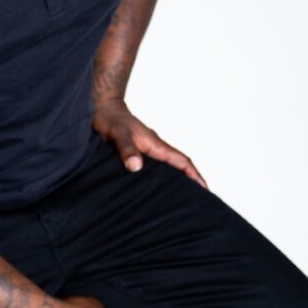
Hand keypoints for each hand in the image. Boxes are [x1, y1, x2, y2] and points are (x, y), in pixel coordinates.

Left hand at [92, 99, 207, 188]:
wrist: (102, 107)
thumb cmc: (110, 119)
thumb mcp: (117, 134)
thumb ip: (126, 148)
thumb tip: (136, 167)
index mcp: (155, 144)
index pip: (181, 160)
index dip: (194, 174)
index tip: (205, 189)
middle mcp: (154, 147)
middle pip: (179, 165)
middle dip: (191, 180)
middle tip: (199, 200)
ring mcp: (147, 149)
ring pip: (168, 166)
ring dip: (177, 179)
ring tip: (181, 199)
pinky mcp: (137, 151)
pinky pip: (155, 166)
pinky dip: (161, 177)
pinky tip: (155, 187)